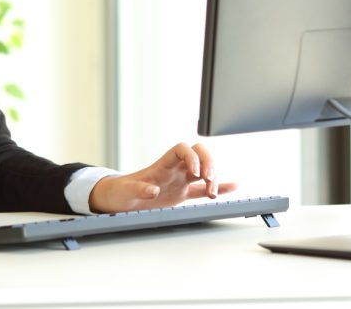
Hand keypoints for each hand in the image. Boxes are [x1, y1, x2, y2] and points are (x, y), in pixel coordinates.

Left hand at [87, 142, 236, 212]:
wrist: (118, 200)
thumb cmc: (119, 192)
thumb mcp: (124, 192)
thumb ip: (137, 189)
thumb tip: (152, 190)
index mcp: (161, 165)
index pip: (182, 149)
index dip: (191, 157)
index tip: (195, 172)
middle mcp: (173, 170)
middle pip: (198, 154)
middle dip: (209, 163)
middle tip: (209, 181)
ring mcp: (179, 180)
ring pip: (204, 170)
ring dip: (214, 178)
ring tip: (213, 194)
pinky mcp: (181, 193)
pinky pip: (202, 189)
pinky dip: (218, 188)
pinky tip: (232, 186)